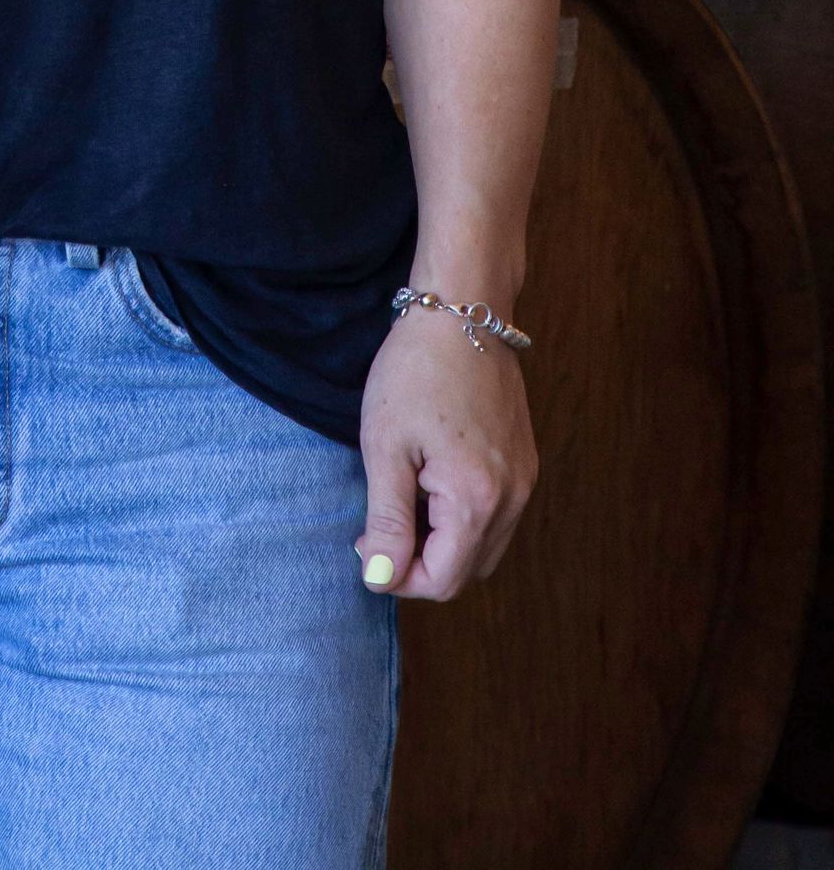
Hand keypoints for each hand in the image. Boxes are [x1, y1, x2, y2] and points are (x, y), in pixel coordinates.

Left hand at [354, 304, 537, 600]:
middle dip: (420, 560)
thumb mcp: (386, 447)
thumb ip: (387, 521)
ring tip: (406, 492)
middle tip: (381, 517)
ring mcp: (525, 482)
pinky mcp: (526, 464)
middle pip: (465, 571)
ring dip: (442, 540)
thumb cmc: (415, 371)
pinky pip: (496, 517)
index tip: (365, 542)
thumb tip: (380, 580)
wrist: (461, 310)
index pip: (442, 581)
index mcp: (478, 500)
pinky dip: (462, 516)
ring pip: (483, 547)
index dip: (398, 576)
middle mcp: (514, 499)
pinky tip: (432, 476)